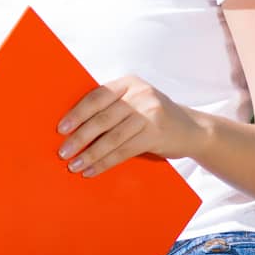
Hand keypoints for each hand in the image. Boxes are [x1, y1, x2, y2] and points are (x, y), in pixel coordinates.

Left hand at [57, 76, 202, 177]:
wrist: (193, 129)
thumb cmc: (154, 117)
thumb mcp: (136, 102)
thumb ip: (112, 107)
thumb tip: (73, 125)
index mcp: (129, 83)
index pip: (97, 96)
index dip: (77, 113)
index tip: (61, 128)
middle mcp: (140, 95)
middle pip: (102, 118)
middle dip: (79, 137)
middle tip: (63, 152)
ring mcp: (149, 114)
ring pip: (111, 137)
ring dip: (90, 154)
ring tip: (74, 165)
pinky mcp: (155, 134)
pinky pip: (123, 151)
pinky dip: (105, 163)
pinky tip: (92, 170)